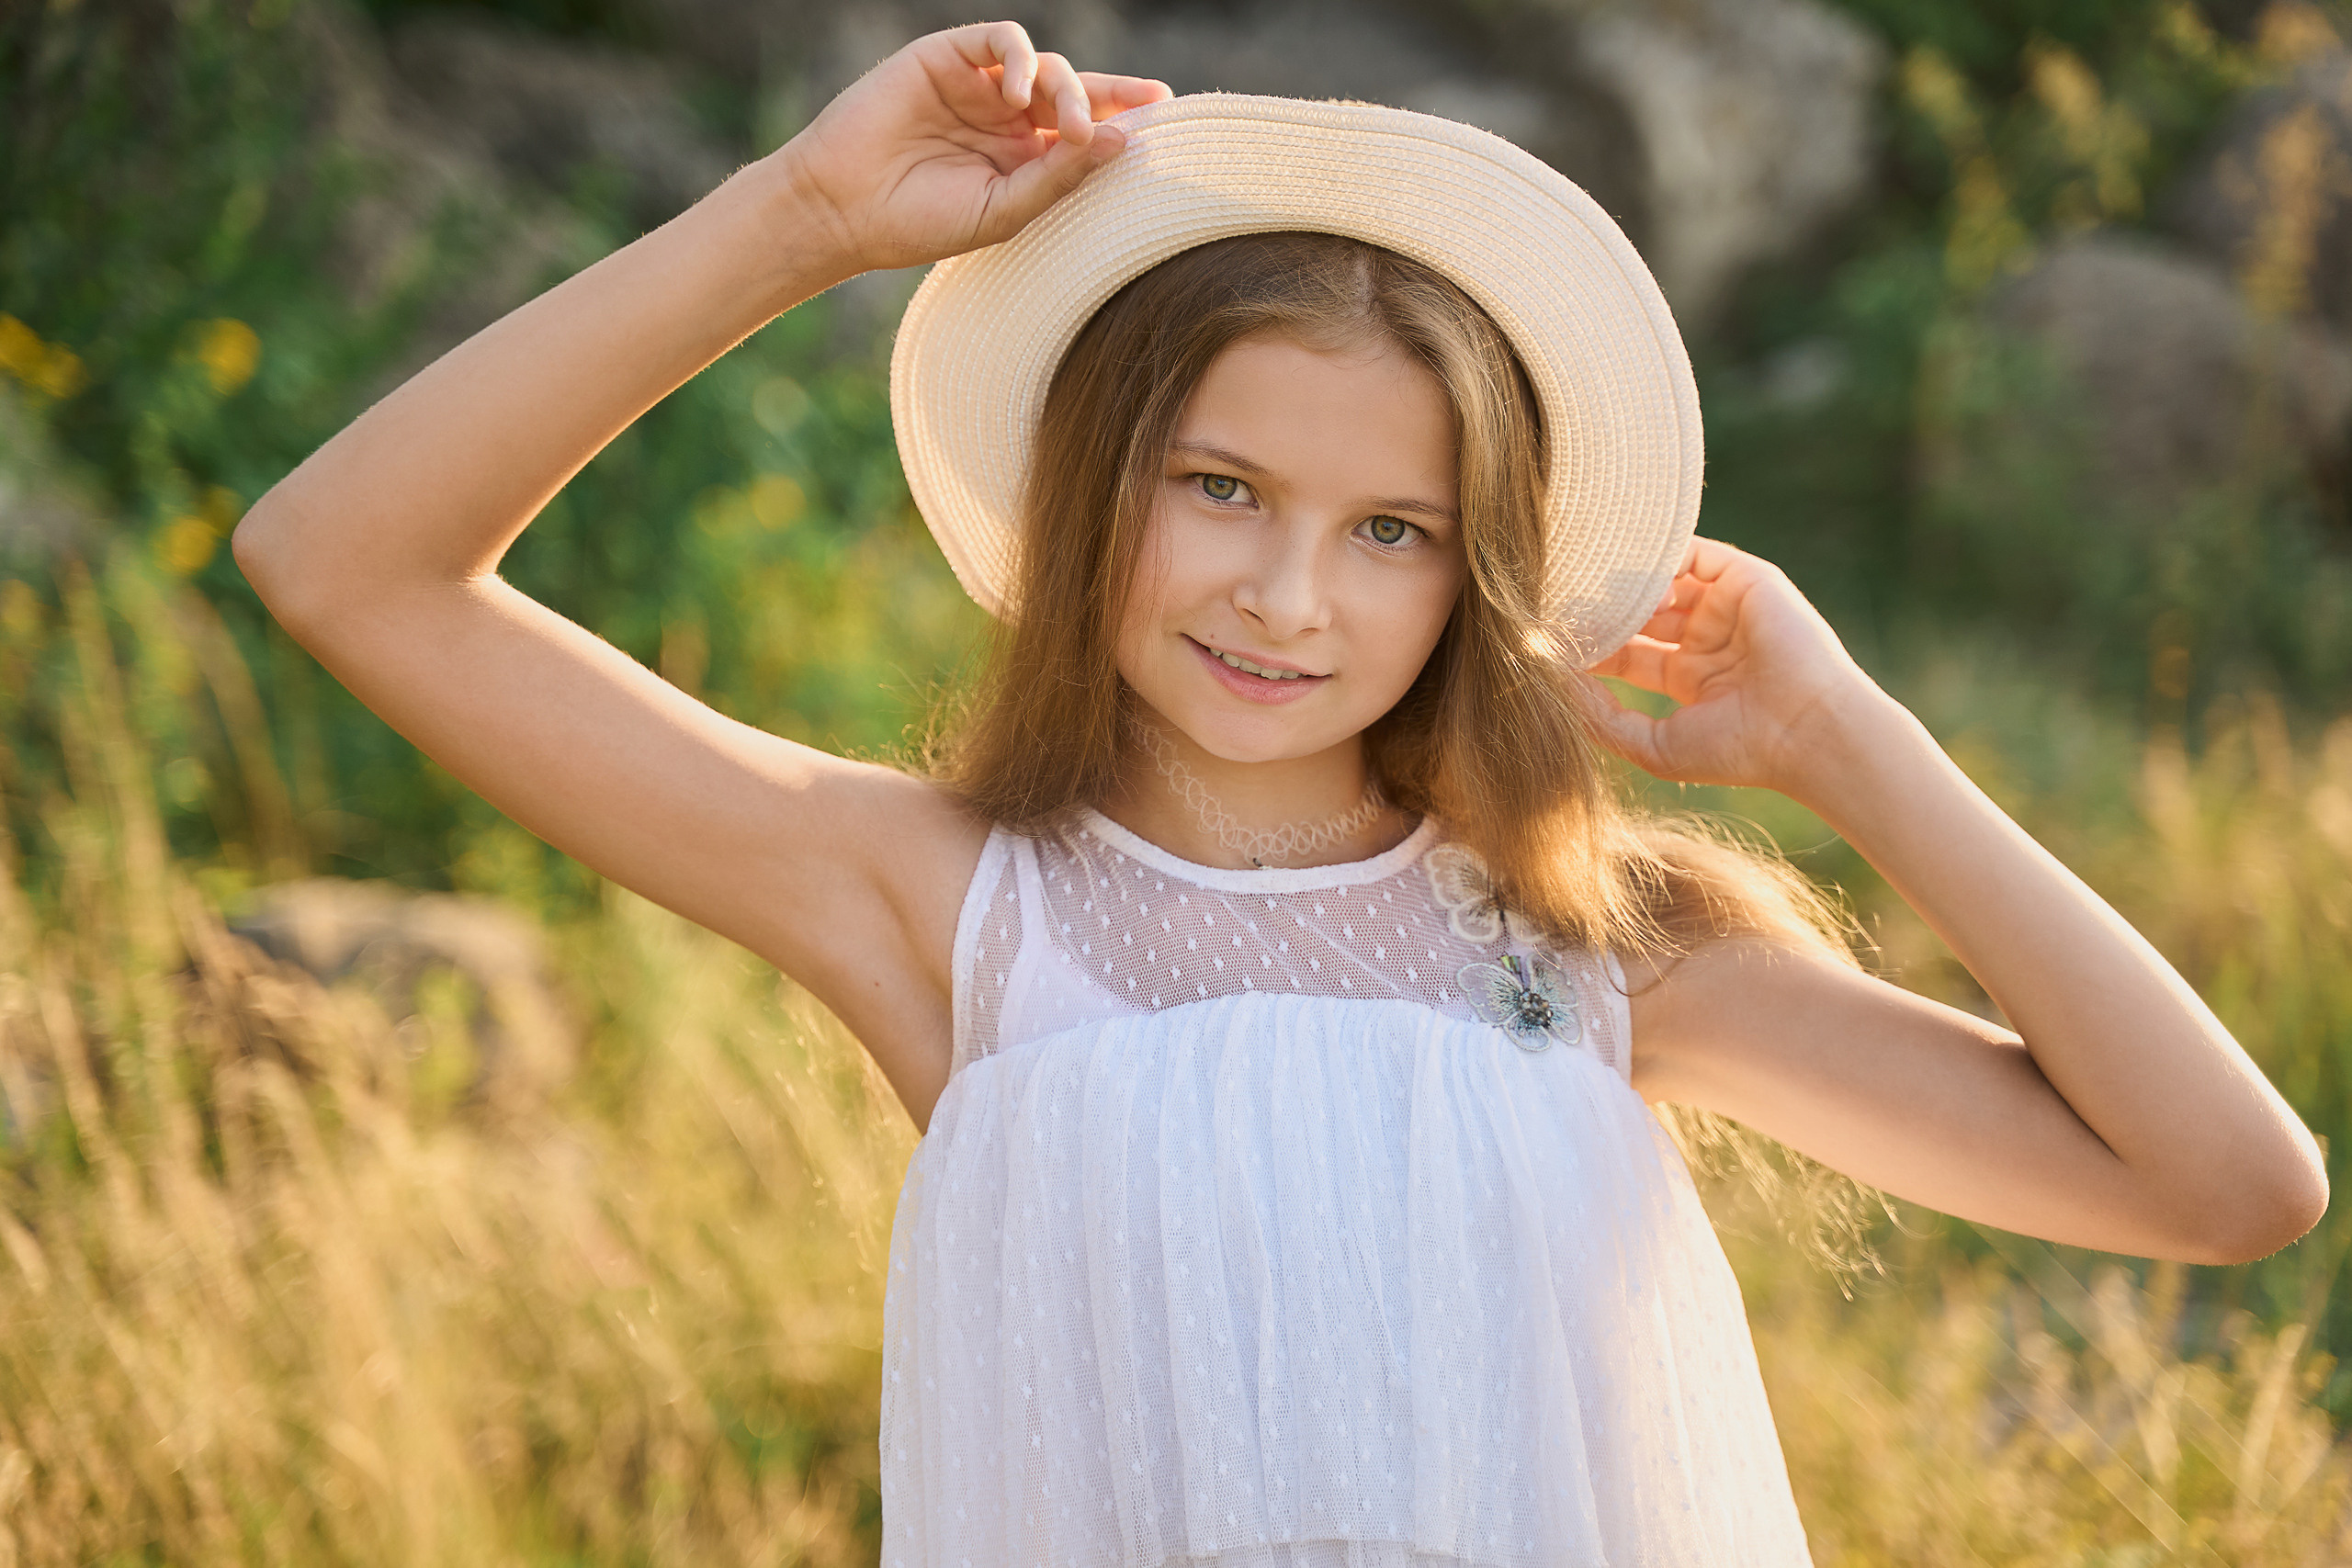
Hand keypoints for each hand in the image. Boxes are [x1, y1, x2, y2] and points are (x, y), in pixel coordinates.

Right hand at [776, 22, 1172, 277]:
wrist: (843, 209)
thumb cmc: (920, 222)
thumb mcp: (1003, 210)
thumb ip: (1059, 177)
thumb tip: (1121, 144)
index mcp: (1025, 158)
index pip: (1087, 131)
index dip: (1125, 120)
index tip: (1165, 122)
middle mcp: (1007, 119)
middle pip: (1076, 93)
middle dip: (1107, 103)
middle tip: (1119, 129)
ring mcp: (979, 85)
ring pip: (1045, 66)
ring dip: (1068, 90)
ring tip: (1069, 127)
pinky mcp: (947, 57)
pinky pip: (1001, 40)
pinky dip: (1020, 59)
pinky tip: (1019, 96)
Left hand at [1581, 537, 1888, 798]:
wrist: (1806, 732)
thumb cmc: (1737, 751)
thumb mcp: (1653, 746)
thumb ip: (1601, 718)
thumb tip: (1553, 683)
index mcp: (1688, 679)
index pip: (1625, 652)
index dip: (1588, 647)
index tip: (1544, 642)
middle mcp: (1706, 639)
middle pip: (1637, 613)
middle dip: (1599, 610)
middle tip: (1553, 605)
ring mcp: (1726, 608)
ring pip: (1659, 580)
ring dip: (1621, 582)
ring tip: (1580, 586)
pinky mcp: (1746, 579)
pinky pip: (1691, 552)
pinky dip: (1655, 556)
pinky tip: (1621, 574)